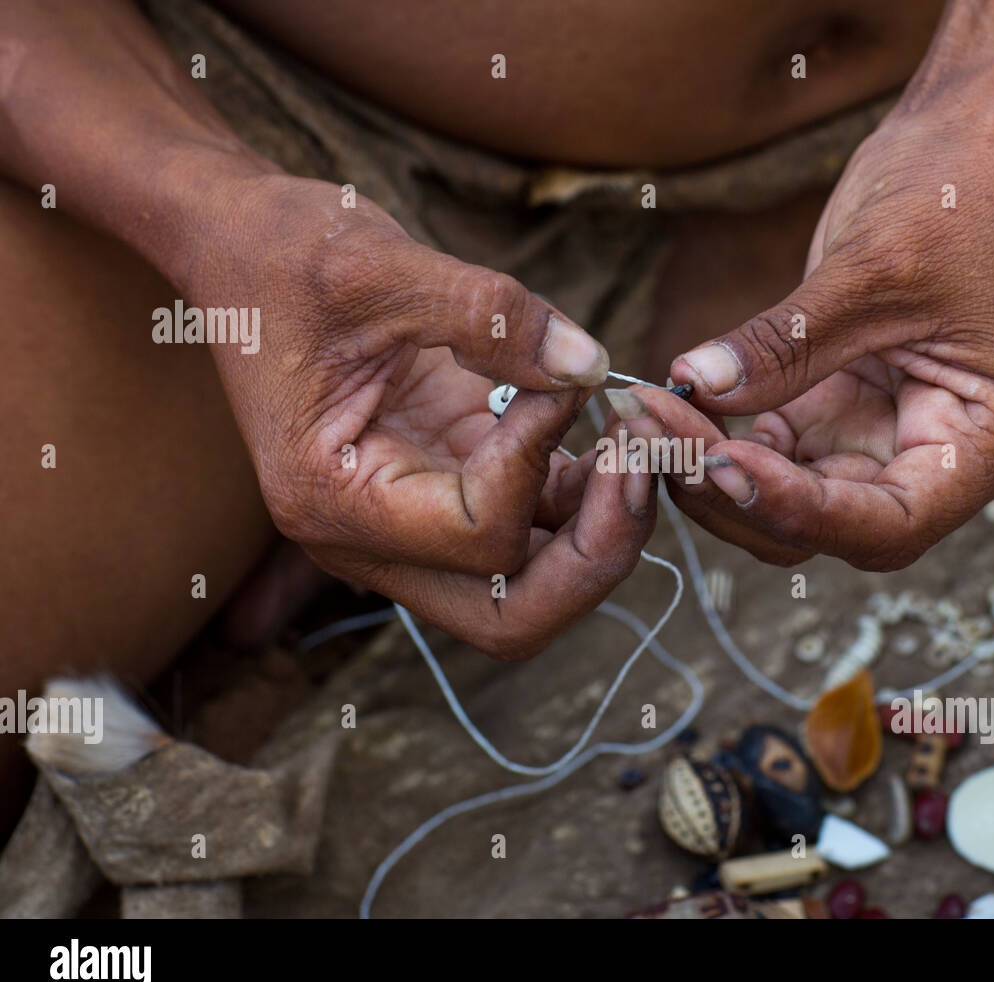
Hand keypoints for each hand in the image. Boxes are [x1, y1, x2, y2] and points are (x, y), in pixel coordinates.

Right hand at [186, 174, 651, 658]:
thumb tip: (592, 366)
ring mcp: (409, 520)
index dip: (540, 462)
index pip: (479, 536)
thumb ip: (491, 315)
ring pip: (532, 583)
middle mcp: (369, 537)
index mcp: (333, 499)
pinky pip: (532, 525)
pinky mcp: (443, 485)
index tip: (559, 380)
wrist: (241, 245)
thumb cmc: (281, 252)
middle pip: (512, 616)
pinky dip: (583, 494)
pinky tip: (608, 433)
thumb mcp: (379, 265)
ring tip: (638, 442)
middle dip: (596, 557)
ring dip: (602, 528)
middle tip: (644, 471)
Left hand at [654, 84, 993, 568]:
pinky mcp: (839, 409)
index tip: (723, 465)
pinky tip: (669, 401)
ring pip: (790, 499)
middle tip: (654, 436)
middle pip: (831, 525)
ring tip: (645, 416)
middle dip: (737, 493)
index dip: (803, 511)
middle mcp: (941, 459)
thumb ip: (785, 342)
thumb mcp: (872, 268)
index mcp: (989, 440)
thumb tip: (693, 386)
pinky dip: (720, 437)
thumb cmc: (960, 190)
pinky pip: (772, 451)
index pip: (892, 523)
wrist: (974, 132)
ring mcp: (885, 437)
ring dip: (715, 471)